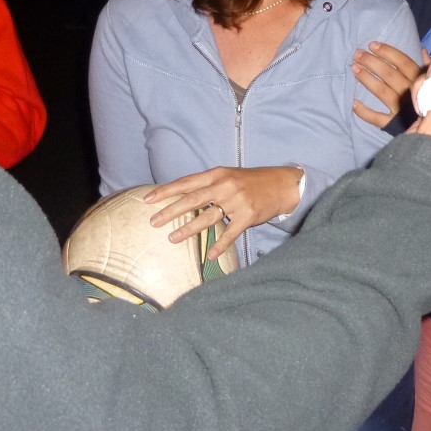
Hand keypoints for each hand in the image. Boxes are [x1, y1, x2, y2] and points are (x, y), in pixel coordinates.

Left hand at [143, 165, 302, 263]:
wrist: (282, 185)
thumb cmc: (250, 181)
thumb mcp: (228, 176)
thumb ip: (208, 184)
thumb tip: (181, 195)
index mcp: (217, 174)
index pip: (186, 183)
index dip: (166, 191)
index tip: (148, 199)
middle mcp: (225, 186)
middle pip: (192, 199)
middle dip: (170, 211)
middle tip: (153, 222)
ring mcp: (237, 201)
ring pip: (208, 217)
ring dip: (188, 229)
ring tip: (172, 238)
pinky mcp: (249, 216)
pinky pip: (230, 233)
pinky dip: (219, 245)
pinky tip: (209, 256)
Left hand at [351, 41, 426, 128]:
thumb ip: (428, 66)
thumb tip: (422, 49)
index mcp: (419, 81)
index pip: (402, 62)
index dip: (386, 52)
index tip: (372, 45)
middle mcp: (410, 93)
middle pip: (389, 74)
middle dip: (371, 62)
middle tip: (357, 54)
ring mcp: (400, 109)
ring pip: (382, 92)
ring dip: (366, 79)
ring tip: (354, 68)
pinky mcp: (393, 123)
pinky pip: (377, 118)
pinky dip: (364, 112)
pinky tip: (354, 103)